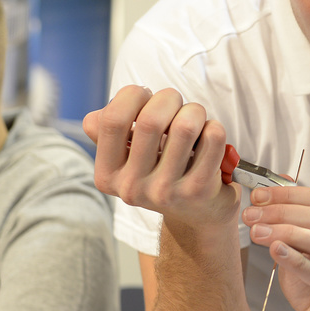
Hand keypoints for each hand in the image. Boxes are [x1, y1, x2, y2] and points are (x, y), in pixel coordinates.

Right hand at [82, 85, 238, 226]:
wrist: (197, 215)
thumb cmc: (160, 172)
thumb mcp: (127, 157)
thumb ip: (108, 132)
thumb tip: (95, 118)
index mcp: (107, 175)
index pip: (112, 119)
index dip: (132, 95)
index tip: (145, 96)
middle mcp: (132, 188)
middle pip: (151, 119)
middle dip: (169, 99)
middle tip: (176, 104)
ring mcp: (166, 192)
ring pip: (185, 125)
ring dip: (194, 111)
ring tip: (195, 119)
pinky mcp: (199, 190)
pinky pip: (212, 137)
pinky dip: (214, 127)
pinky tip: (209, 137)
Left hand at [241, 185, 309, 310]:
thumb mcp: (307, 247)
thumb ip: (296, 220)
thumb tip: (272, 189)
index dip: (288, 195)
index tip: (258, 197)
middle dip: (282, 213)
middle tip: (252, 215)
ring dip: (287, 233)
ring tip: (258, 232)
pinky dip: (297, 261)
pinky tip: (276, 251)